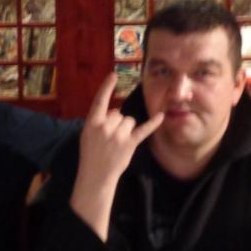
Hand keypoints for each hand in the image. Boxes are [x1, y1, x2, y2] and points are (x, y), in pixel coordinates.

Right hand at [69, 73, 163, 240]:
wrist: (96, 175)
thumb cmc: (91, 153)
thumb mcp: (88, 134)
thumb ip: (100, 120)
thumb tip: (116, 111)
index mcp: (92, 123)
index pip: (99, 101)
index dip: (106, 87)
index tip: (113, 75)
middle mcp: (105, 127)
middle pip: (119, 113)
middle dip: (117, 123)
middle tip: (109, 138)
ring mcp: (118, 136)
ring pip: (129, 120)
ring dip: (127, 129)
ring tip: (118, 143)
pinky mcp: (130, 144)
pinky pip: (143, 130)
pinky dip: (153, 123)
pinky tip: (162, 115)